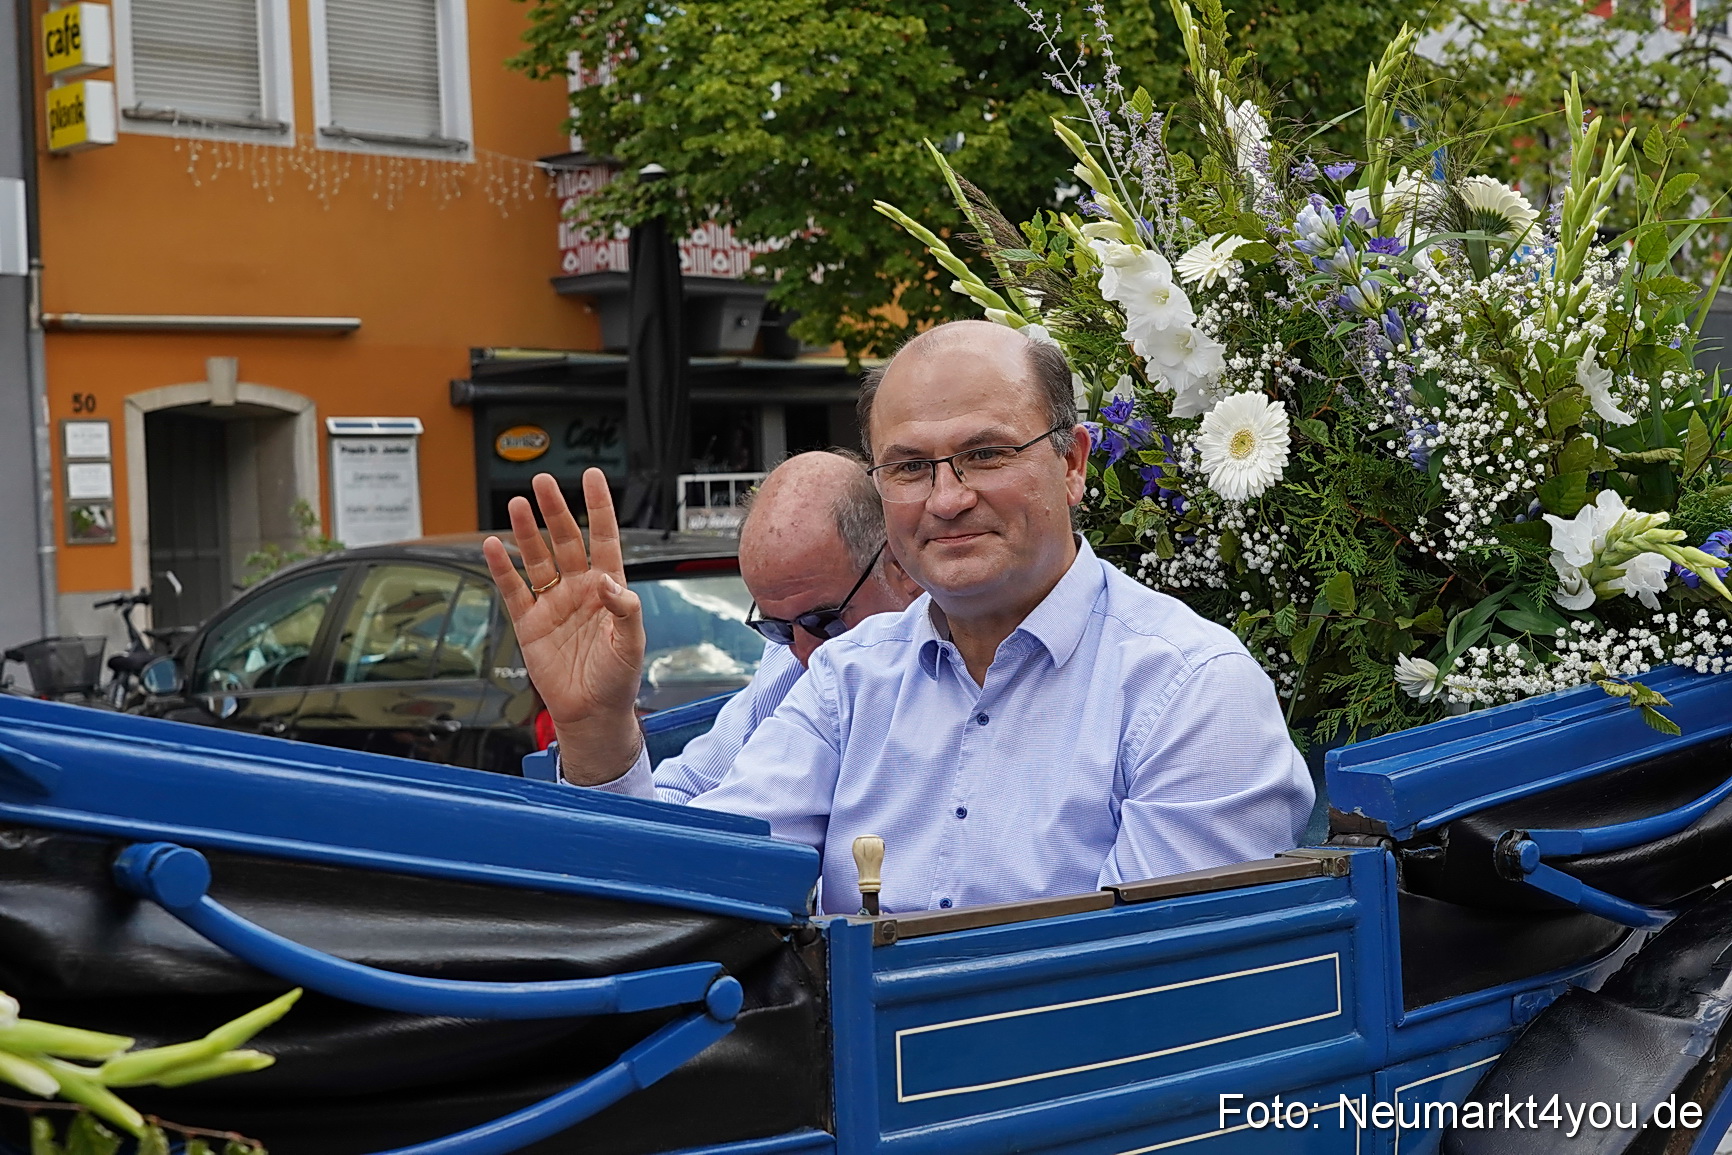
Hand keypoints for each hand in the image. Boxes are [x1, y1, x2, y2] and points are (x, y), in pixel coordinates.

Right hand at [482, 470, 644, 783]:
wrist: (591, 713)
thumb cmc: (618, 679)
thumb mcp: (632, 643)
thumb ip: (626, 610)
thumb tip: (611, 583)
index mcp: (609, 588)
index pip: (604, 538)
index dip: (599, 507)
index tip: (592, 477)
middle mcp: (579, 589)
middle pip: (566, 540)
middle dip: (555, 511)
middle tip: (543, 482)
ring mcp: (553, 603)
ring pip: (538, 558)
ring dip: (528, 532)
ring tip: (518, 505)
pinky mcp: (529, 622)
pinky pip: (513, 589)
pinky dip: (502, 568)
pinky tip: (494, 546)